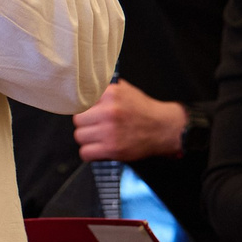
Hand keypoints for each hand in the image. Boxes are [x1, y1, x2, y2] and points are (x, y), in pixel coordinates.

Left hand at [73, 82, 187, 162]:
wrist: (163, 128)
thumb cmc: (143, 110)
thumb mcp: (125, 90)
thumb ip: (105, 89)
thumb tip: (83, 88)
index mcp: (111, 94)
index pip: (80, 101)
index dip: (84, 108)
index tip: (87, 112)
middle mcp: (109, 111)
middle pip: (77, 119)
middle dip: (85, 124)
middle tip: (94, 126)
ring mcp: (110, 131)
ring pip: (79, 136)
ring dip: (87, 139)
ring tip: (98, 137)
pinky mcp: (112, 149)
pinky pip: (85, 152)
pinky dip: (89, 153)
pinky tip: (97, 148)